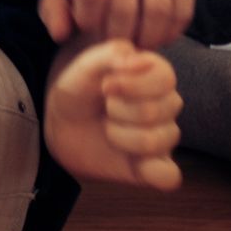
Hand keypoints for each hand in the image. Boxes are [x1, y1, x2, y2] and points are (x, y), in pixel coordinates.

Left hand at [39, 0, 197, 48]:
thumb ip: (54, 4)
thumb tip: (60, 34)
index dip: (89, 22)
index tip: (89, 28)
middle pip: (125, 8)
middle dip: (118, 36)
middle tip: (114, 43)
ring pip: (157, 11)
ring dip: (146, 39)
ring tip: (136, 43)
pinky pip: (182, 8)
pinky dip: (170, 32)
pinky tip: (158, 35)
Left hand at [46, 38, 182, 191]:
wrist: (60, 125)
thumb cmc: (78, 91)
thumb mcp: (84, 66)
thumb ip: (110, 54)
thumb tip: (141, 60)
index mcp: (155, 75)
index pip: (166, 78)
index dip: (133, 84)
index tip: (106, 85)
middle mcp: (166, 105)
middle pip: (158, 110)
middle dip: (119, 109)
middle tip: (104, 108)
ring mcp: (163, 137)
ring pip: (157, 141)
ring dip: (120, 135)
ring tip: (107, 129)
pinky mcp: (153, 168)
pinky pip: (169, 176)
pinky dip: (153, 171)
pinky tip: (134, 163)